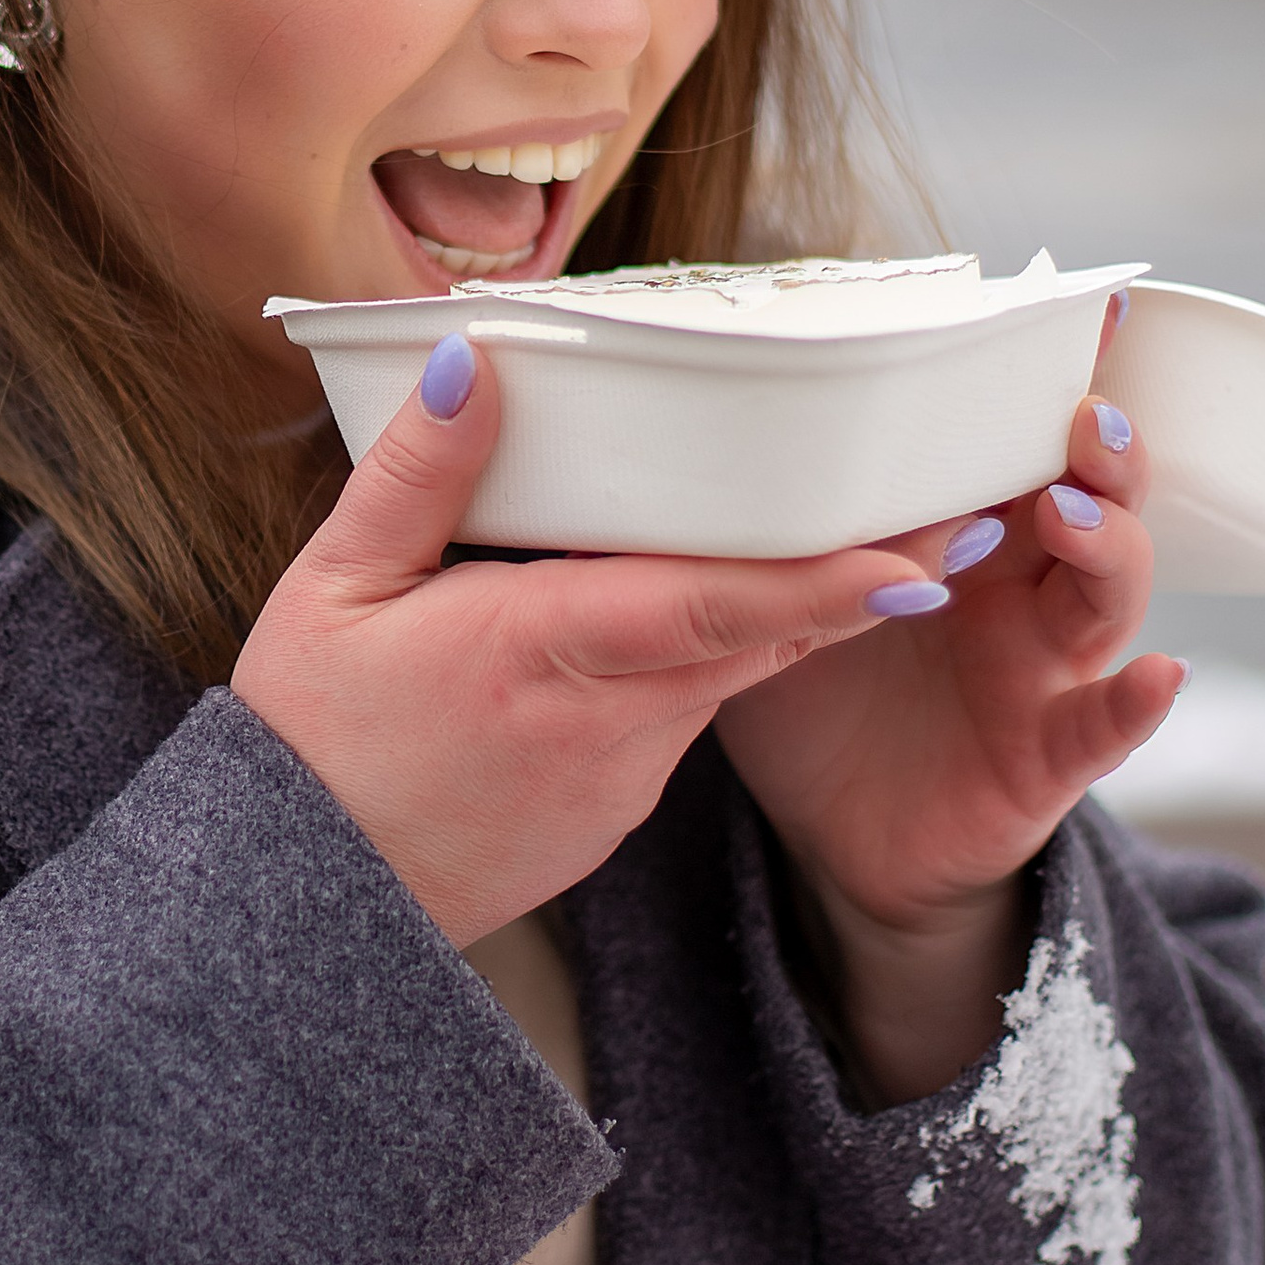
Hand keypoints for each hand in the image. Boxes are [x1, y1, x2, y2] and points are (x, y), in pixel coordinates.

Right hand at [230, 333, 947, 953]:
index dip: (821, 583)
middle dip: (865, 577)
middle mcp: (605, 721)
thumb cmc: (310, 738)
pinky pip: (689, 711)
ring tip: (867, 533)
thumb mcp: (336, 587)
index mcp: (535, 650)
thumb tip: (470, 360)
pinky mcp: (619, 807)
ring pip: (734, 669)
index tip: (918, 558)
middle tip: (960, 507)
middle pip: (762, 633)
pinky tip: (699, 609)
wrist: (304, 903)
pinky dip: (715, 655)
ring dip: (797, 610)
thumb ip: (418, 473)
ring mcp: (623, 775)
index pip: (708, 609)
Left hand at [713, 376, 1183, 1100]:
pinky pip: (1103, 729)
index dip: (1050, 379)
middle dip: (1097, 449)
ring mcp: (1043, 669)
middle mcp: (1018, 586)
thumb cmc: (810, 690)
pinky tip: (1159, 676)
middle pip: (1088, 497)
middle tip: (1080, 411)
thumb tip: (686, 427)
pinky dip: (1135, 705)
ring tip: (1079, 512)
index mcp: (960, 530)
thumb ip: (765, 526)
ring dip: (1109, 546)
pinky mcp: (1046, 757)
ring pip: (1107, 595)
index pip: (1014, 439)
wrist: (834, 834)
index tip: (1078, 310)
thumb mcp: (775, 590)